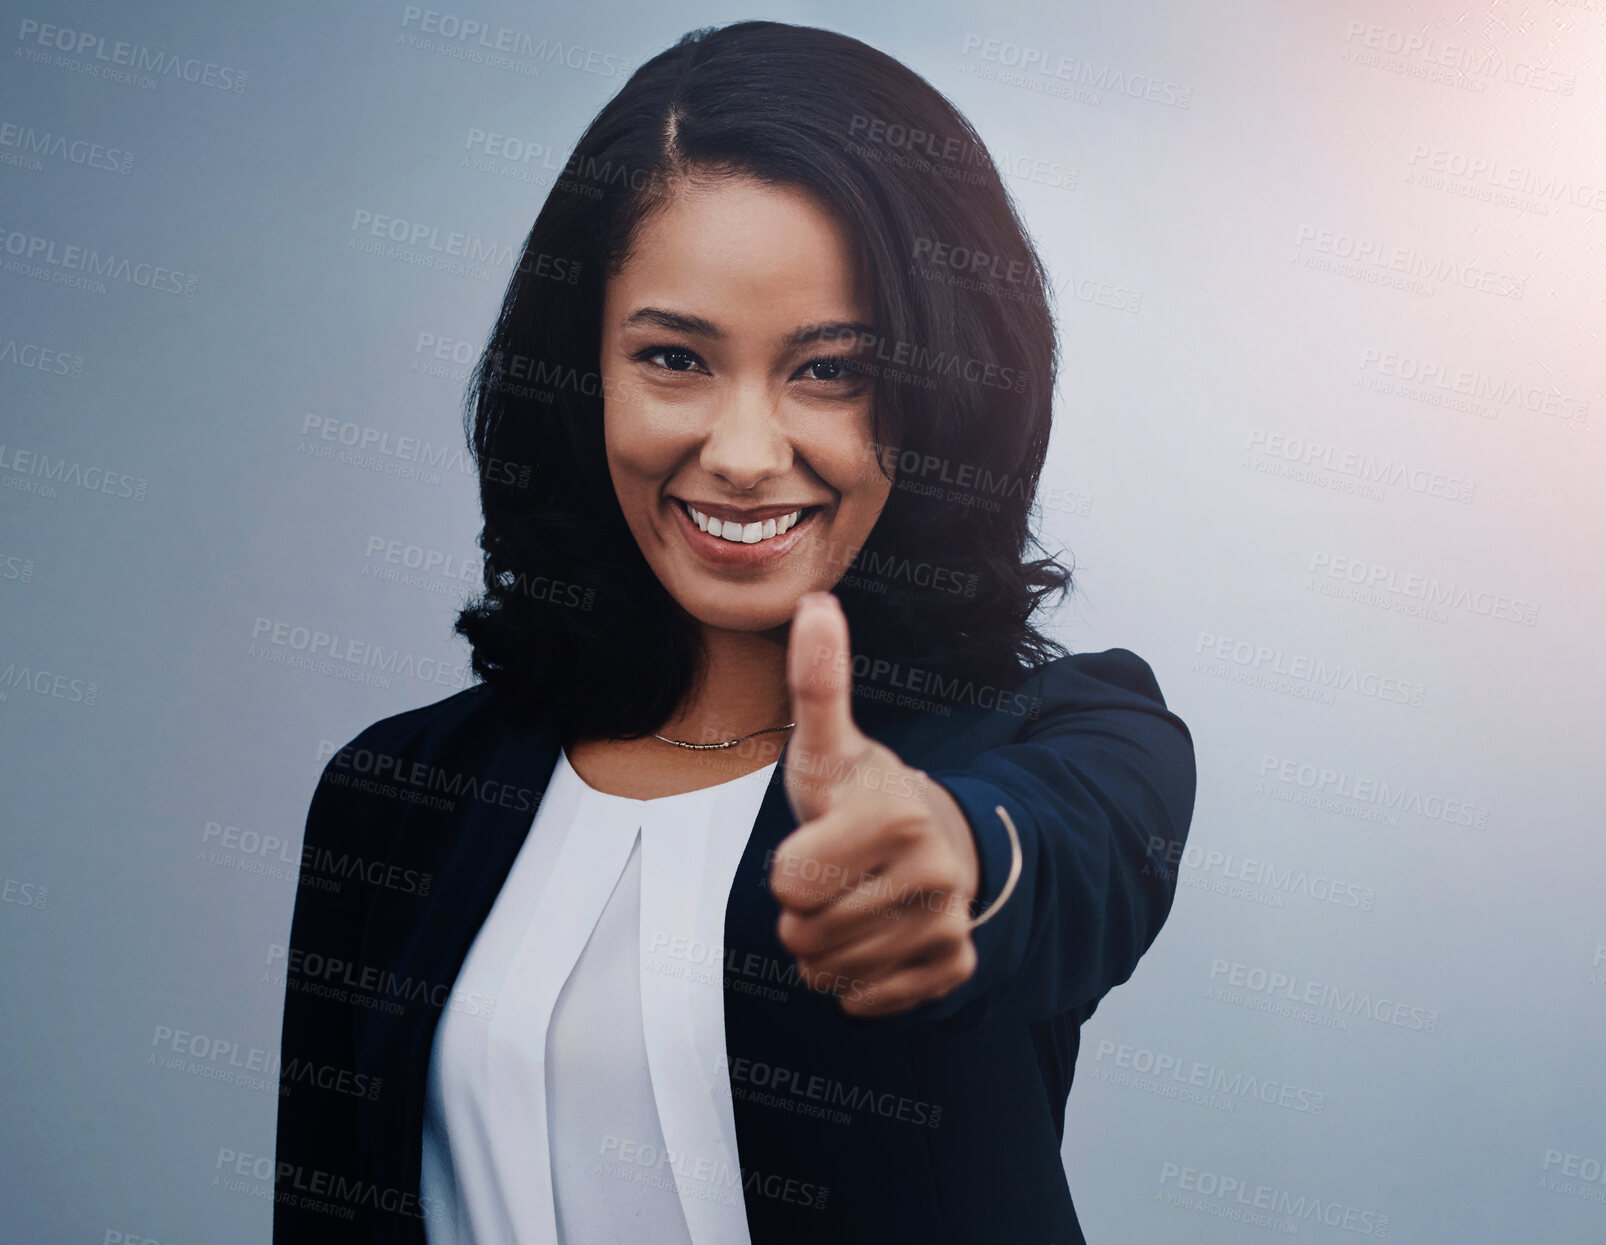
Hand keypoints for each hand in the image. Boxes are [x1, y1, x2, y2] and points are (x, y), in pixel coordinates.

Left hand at [770, 592, 981, 1016]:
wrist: (934, 844)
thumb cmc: (861, 796)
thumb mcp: (829, 745)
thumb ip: (816, 682)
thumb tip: (815, 602)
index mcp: (897, 814)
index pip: (787, 882)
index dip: (787, 868)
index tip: (819, 841)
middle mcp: (935, 871)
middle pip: (805, 931)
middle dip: (802, 912)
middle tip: (833, 879)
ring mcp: (949, 923)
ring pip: (831, 971)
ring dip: (823, 949)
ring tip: (851, 906)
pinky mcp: (953, 968)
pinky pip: (867, 1003)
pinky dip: (855, 982)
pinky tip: (876, 939)